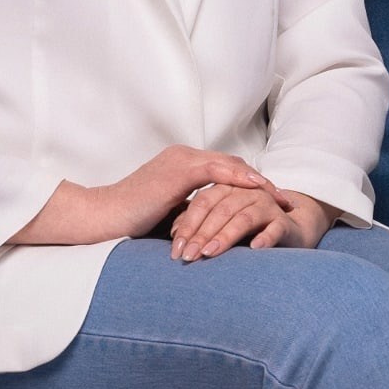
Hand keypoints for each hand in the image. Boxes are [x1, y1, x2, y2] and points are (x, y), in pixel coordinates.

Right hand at [13, 148, 282, 247]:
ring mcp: (181, 160)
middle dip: (259, 181)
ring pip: (229, 165)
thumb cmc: (131, 221)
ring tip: (277, 196)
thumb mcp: (170, 216)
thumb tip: (212, 231)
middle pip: (232, 164)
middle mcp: (183, 157)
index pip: (224, 170)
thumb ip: (191, 216)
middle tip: (284, 198)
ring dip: (256, 180)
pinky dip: (240, 180)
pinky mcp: (179, 170)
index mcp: (181, 166)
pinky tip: (258, 191)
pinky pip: (217, 171)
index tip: (269, 200)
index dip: (247, 184)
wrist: (104, 216)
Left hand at [170, 184, 336, 260]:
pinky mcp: (283, 221)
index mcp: (226, 189)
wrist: (284, 230)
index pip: (203, 201)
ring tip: (210, 253)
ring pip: (243, 218)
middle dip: (202, 234)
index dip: (188, 224)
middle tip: (188, 256)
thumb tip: (174, 234)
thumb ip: (197, 222)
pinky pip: (274, 228)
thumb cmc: (243, 228)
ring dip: (225, 236)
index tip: (176, 248)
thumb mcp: (216, 224)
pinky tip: (254, 249)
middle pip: (220, 209)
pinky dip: (264, 238)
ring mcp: (266, 205)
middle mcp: (246, 193)